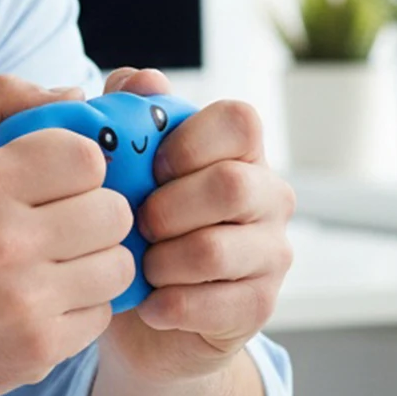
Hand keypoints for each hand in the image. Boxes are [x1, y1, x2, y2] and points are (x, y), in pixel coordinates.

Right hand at [0, 75, 135, 395]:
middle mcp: (3, 242)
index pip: (87, 157)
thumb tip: (77, 94)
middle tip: (68, 219)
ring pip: (119, 265)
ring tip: (62, 258)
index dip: (82, 164)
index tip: (61, 178)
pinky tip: (46, 298)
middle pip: (114, 211)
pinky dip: (83, 305)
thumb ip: (4, 102)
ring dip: (98, 259)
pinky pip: (102, 314)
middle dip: (97, 210)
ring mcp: (23, 302)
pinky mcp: (36, 350)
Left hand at [98, 67, 294, 383]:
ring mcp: (271, 253)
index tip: (152, 167)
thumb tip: (142, 81)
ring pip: (213, 249)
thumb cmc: (136, 225)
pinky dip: (168, 305)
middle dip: (166, 208)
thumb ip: (130, 111)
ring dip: (160, 261)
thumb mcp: (125, 165)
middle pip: (229, 185)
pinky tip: (150, 305)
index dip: (189, 141)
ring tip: (141, 267)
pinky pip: (212, 304)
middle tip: (138, 225)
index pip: (239, 121)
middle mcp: (269, 196)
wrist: (145, 314)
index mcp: (241, 152)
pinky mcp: (259, 306)